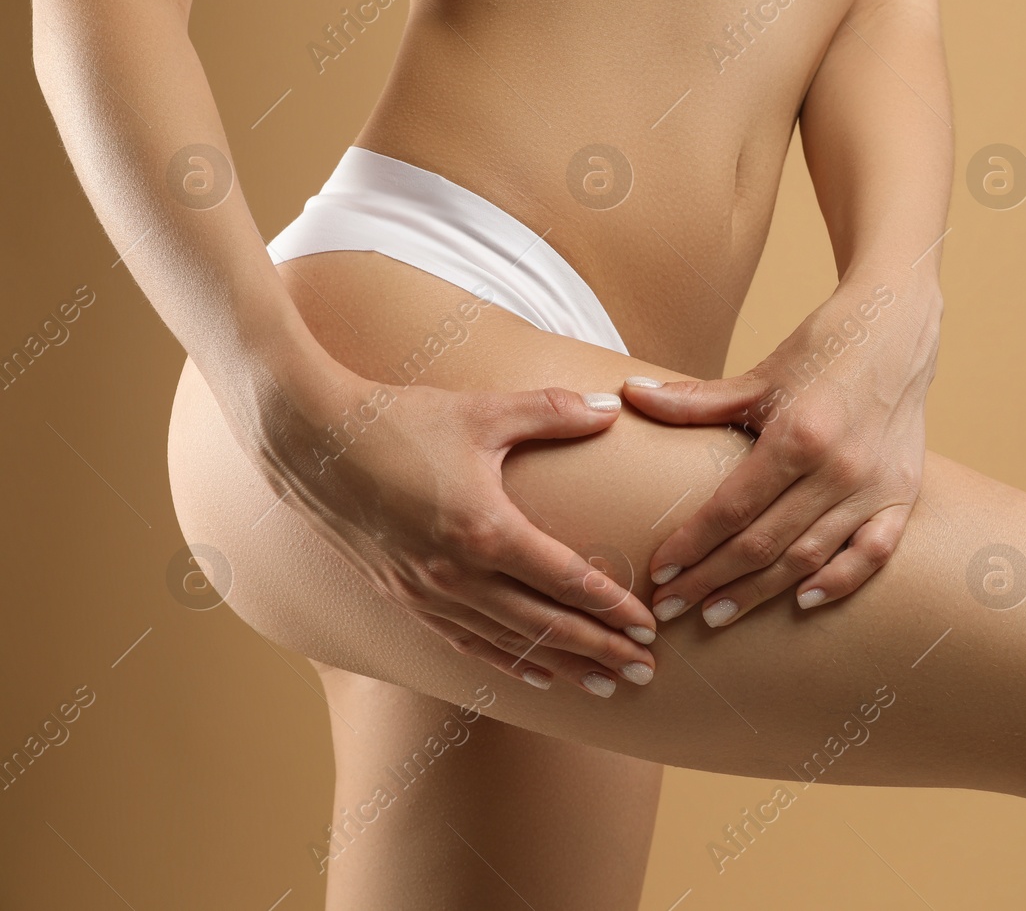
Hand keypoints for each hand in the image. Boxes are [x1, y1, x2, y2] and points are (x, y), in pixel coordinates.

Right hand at [247, 363, 657, 696]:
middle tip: (645, 671)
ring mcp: (426, 593)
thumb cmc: (397, 419)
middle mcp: (456, 575)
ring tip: (605, 686)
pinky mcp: (402, 598)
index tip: (650, 626)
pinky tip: (535, 676)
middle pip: (544, 627)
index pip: (566, 581)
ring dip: (561, 668)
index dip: (612, 607)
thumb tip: (611, 408)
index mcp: (484, 531)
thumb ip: (552, 411)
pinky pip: (465, 644)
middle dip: (600, 651)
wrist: (308, 439)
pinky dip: (506, 664)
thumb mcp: (481, 412)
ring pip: (508, 646)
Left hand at [624, 279, 938, 626]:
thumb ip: (695, 399)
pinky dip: (839, 582)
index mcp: (798, 435)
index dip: (691, 545)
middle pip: (763, 543)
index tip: (658, 572)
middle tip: (670, 607)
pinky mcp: (902, 493)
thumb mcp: (759, 375)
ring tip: (716, 614)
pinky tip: (801, 601)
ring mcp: (874, 486)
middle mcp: (839, 468)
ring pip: (808, 558)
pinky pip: (872, 554)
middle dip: (711, 581)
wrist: (897, 325)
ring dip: (759, 592)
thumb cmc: (823, 348)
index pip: (732, 508)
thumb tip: (629, 395)